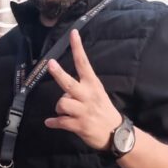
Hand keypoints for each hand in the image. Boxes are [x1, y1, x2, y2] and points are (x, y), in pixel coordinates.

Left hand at [45, 29, 120, 150]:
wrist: (116, 134)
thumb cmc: (103, 111)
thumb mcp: (97, 94)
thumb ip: (81, 89)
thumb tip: (65, 90)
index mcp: (93, 85)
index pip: (84, 63)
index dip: (78, 48)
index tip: (73, 33)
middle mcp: (88, 96)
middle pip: (69, 83)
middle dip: (59, 73)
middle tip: (50, 63)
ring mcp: (84, 111)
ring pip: (62, 103)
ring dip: (59, 109)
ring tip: (63, 113)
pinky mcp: (79, 125)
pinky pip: (60, 122)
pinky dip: (53, 122)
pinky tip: (51, 122)